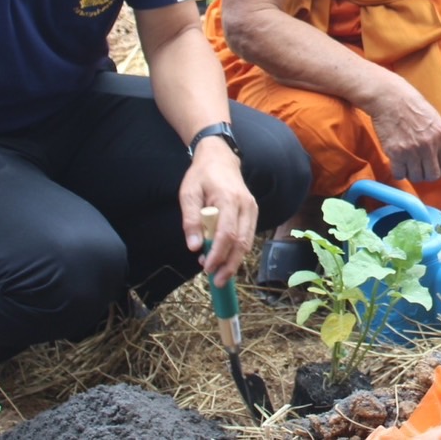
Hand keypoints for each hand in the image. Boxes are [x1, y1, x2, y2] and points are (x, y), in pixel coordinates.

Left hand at [181, 141, 258, 285]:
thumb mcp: (188, 194)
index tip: (207, 268)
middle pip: (242, 242)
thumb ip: (190, 220)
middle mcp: (245, 205)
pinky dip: (237, 251)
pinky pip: (248, 236)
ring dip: (234, 261)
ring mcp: (252, 208)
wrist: (221, 158)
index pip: (227, 233)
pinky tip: (225, 259)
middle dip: (230, 265)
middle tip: (218, 282)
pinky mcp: (252, 212)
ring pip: (248, 241)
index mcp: (228, 199)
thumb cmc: (202, 176)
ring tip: (220, 275)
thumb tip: (193, 247)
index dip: (218, 254)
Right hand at [365, 74, 440, 184]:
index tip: (433, 168)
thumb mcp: (433, 118)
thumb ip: (439, 137)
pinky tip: (397, 163)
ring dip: (411, 173)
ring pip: (416, 177)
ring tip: (406, 164)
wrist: (389, 98)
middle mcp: (429, 145)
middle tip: (418, 168)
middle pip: (432, 175)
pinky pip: (400, 174)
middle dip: (425, 174)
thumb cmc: (410, 104)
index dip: (440, 169)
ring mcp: (413, 150)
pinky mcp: (396, 153)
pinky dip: (398, 171)